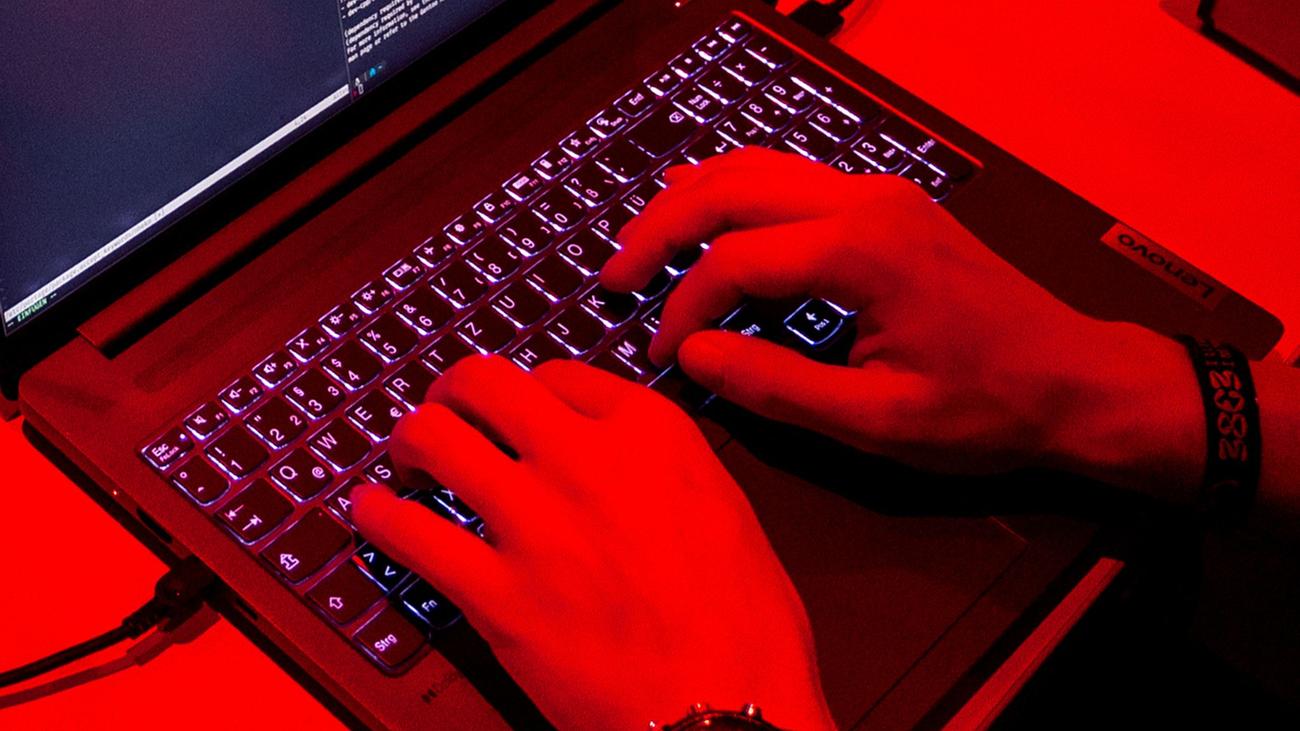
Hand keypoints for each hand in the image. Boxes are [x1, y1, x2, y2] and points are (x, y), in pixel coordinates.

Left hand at [352, 356, 835, 730]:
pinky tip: (376, 514)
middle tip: (443, 413)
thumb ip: (660, 466)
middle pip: (482, 383)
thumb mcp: (725, 509)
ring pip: (434, 439)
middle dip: (452, 393)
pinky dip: (380, 516)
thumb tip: (613, 456)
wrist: (726, 712)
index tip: (515, 413)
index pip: (557, 375)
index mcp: (651, 431)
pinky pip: (408, 533)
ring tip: (407, 462)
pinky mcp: (496, 594)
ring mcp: (534, 523)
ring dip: (410, 443)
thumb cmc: (747, 628)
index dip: (525, 393)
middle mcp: (585, 458)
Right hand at [603, 147, 1202, 486]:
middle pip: (731, 187)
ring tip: (643, 242)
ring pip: (759, 167)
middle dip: (662, 229)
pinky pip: (792, 178)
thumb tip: (692, 356)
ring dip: (694, 200)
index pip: (734, 260)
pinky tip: (710, 215)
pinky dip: (737, 194)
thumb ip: (774, 387)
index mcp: (861, 250)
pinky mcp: (888, 204)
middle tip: (615, 275)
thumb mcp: (875, 420)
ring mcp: (880, 193)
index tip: (660, 355)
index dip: (683, 307)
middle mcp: (865, 200)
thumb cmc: (986, 409)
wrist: (1075, 380)